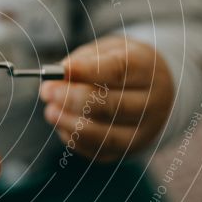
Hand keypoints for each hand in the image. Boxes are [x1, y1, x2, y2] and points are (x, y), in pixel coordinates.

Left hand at [40, 36, 173, 162]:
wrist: (153, 89)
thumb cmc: (122, 66)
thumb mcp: (107, 51)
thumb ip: (83, 61)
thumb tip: (58, 76)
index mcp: (148, 69)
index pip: (118, 71)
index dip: (87, 71)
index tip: (60, 70)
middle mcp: (153, 102)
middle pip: (113, 106)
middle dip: (74, 99)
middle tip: (47, 92)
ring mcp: (144, 130)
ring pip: (106, 135)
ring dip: (71, 124)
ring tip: (50, 111)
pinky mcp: (129, 150)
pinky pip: (99, 150)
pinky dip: (75, 139)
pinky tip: (62, 124)